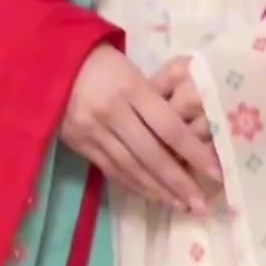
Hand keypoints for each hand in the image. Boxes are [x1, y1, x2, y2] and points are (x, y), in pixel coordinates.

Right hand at [61, 44, 222, 214]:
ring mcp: (94, 132)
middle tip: (201, 204)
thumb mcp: (130, 70)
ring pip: (132, 168)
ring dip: (159, 190)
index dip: (193, 152)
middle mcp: (113, 113)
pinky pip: (113, 170)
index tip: (215, 172)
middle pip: (152, 154)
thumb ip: (152, 100)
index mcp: (130, 87)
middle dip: (179, 182)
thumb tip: (181, 133)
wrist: (50, 61)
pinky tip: (152, 195)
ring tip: (181, 205)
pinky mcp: (81, 146)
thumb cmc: (100, 60)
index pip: (169, 127)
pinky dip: (135, 185)